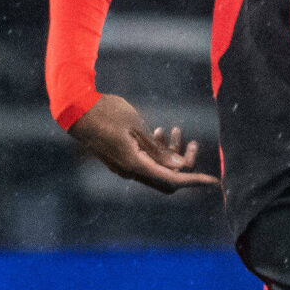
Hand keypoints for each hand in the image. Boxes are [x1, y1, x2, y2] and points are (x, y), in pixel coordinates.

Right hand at [68, 94, 216, 193]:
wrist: (74, 108)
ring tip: (172, 129)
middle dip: (183, 163)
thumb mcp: (137, 126)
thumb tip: (179, 166)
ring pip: (155, 169)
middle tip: (190, 141)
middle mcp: (129, 171)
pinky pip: (145, 163)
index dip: (195, 180)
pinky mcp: (120, 159)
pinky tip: (158, 132)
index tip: (214, 180)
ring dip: (169, 153)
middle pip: (166, 179)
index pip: (173, 179)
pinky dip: (155, 152)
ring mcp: (123, 167)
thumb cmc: (106, 112)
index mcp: (135, 164)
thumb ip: (159, 149)